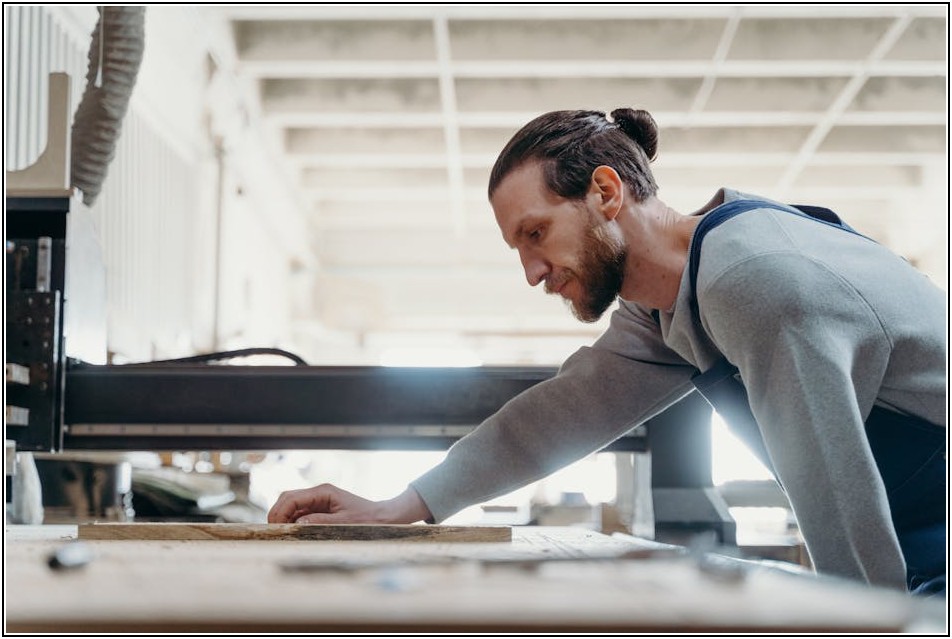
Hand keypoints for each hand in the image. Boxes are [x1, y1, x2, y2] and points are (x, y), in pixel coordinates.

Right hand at [267, 483, 430, 524]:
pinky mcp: (320, 510)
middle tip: (274, 533)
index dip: (279, 512)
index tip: (274, 527)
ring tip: (282, 535)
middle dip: (277, 514)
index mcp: (322, 492)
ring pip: (292, 507)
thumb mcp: (343, 523)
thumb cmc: (366, 520)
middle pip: (287, 499)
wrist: (383, 518)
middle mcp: (318, 493)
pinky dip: (293, 523)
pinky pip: (300, 514)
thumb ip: (319, 522)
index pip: (291, 498)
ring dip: (285, 520)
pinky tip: (294, 534)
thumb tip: (297, 523)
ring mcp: (318, 501)